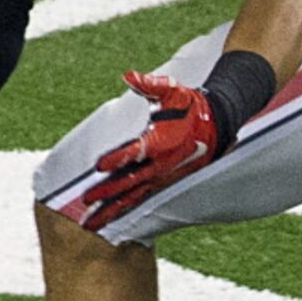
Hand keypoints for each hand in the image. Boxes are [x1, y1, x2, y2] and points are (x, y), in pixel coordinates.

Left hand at [78, 71, 221, 229]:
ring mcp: (160, 178)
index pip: (135, 153)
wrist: (217, 125)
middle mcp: (160, 165)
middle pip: (128, 183)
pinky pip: (138, 200)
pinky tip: (108, 219)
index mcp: (160, 143)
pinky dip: (123, 210)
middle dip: (106, 194)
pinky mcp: (161, 184)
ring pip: (131, 198)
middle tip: (84, 204)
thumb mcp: (172, 91)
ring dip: (110, 211)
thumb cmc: (190, 106)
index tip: (98, 165)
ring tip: (91, 225)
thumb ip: (150, 85)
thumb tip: (129, 75)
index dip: (117, 159)